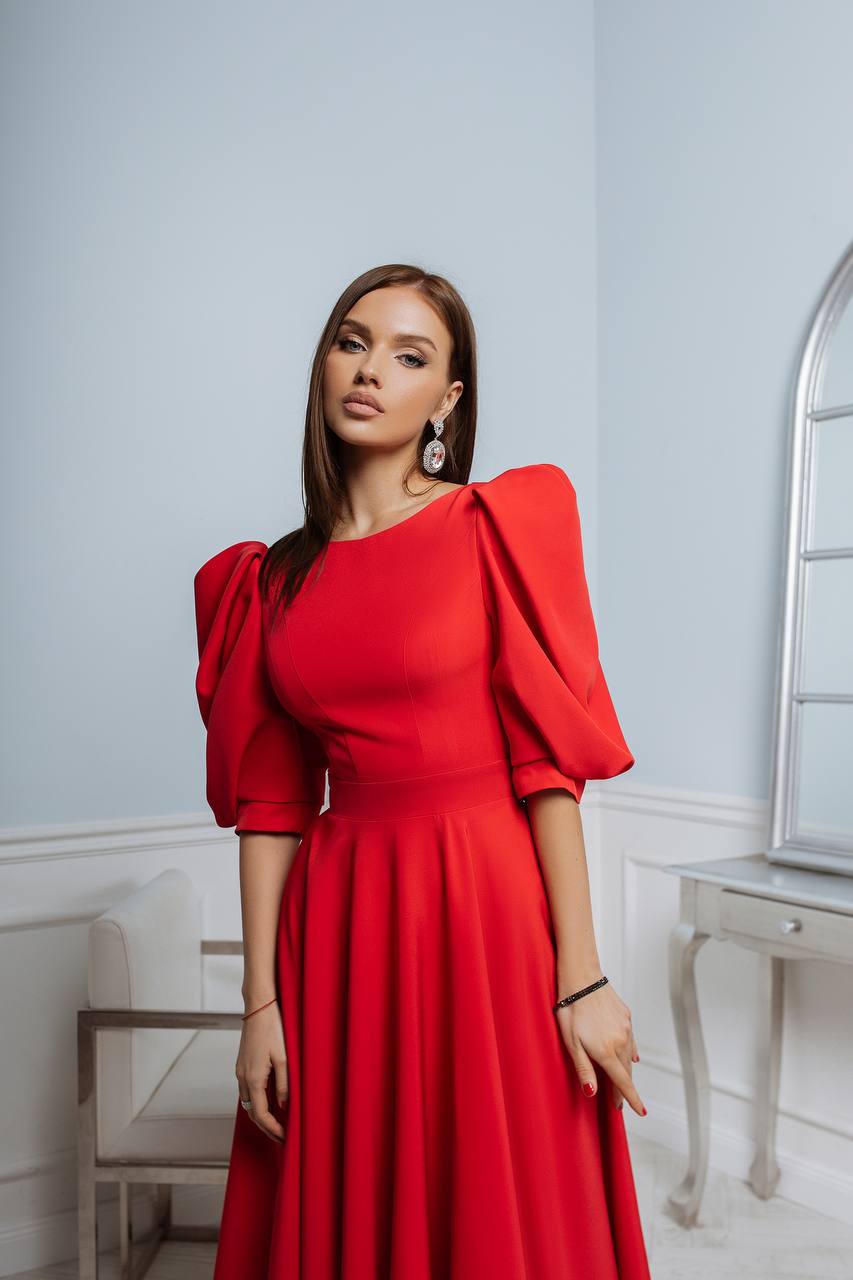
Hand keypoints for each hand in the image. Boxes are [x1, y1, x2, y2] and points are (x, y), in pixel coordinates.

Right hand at [236, 999, 288, 1142]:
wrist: (258, 1007)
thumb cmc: (272, 1028)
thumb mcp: (284, 1058)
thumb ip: (284, 1085)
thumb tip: (284, 1106)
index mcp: (254, 1078)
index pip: (261, 1114)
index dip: (273, 1129)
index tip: (284, 1137)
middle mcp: (243, 1077)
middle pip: (252, 1112)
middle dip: (266, 1127)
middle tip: (281, 1137)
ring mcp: (240, 1071)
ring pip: (248, 1102)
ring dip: (262, 1116)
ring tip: (278, 1124)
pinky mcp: (242, 1065)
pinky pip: (248, 1091)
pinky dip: (257, 1102)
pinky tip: (270, 1103)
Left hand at [556, 980, 645, 1115]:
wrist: (581, 978)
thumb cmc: (571, 1009)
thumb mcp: (571, 1043)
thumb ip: (584, 1068)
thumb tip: (592, 1092)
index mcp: (606, 1051)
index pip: (622, 1082)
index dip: (631, 1098)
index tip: (641, 1112)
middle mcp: (621, 1041)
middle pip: (626, 1071)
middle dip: (624, 1088)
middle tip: (620, 1103)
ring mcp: (625, 1027)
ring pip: (629, 1055)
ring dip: (626, 1069)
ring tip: (623, 1081)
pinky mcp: (626, 1015)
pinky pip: (630, 1039)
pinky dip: (630, 1050)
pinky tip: (632, 1056)